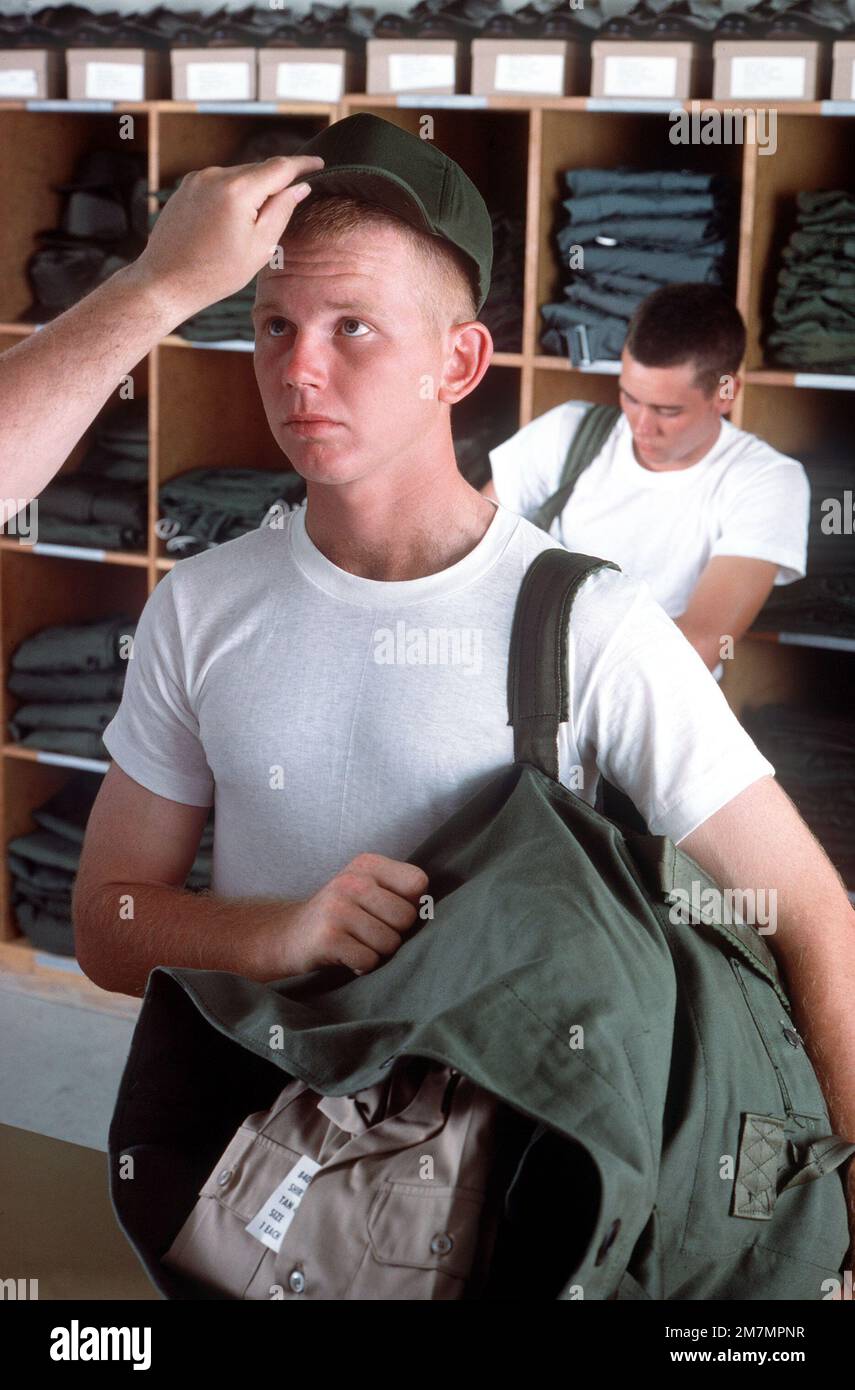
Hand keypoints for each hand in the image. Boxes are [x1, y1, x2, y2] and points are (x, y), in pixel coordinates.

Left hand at [128, 154, 323, 323]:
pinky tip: (231, 221)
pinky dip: (233, 194)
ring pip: (238, 176)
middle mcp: (216, 175)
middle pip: (258, 170)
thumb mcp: (259, 247)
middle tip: (291, 201)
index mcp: (238, 190)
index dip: (303, 164)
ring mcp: (197, 178)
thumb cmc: (215, 273)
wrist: (166, 281)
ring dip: (253, 190)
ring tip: (254, 223)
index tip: (319, 163)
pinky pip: (219, 183)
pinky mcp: (186, 186)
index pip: (280, 167)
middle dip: (276, 182)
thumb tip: (299, 187)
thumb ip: (281, 211)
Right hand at [271, 853, 429, 978]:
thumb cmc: (339, 915)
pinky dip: (361, 966)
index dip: (411, 904)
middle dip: (393, 933)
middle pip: (407, 917)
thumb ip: (398, 891)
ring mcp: (338, 908)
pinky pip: (369, 961)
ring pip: (390, 943)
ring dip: (376, 952)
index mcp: (367, 864)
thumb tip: (433, 910)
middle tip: (368, 932)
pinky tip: (346, 956)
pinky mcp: (328, 938)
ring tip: (356, 943)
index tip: (389, 911)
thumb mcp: (365, 888)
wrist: (288, 935)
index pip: (418, 883)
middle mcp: (352, 881)